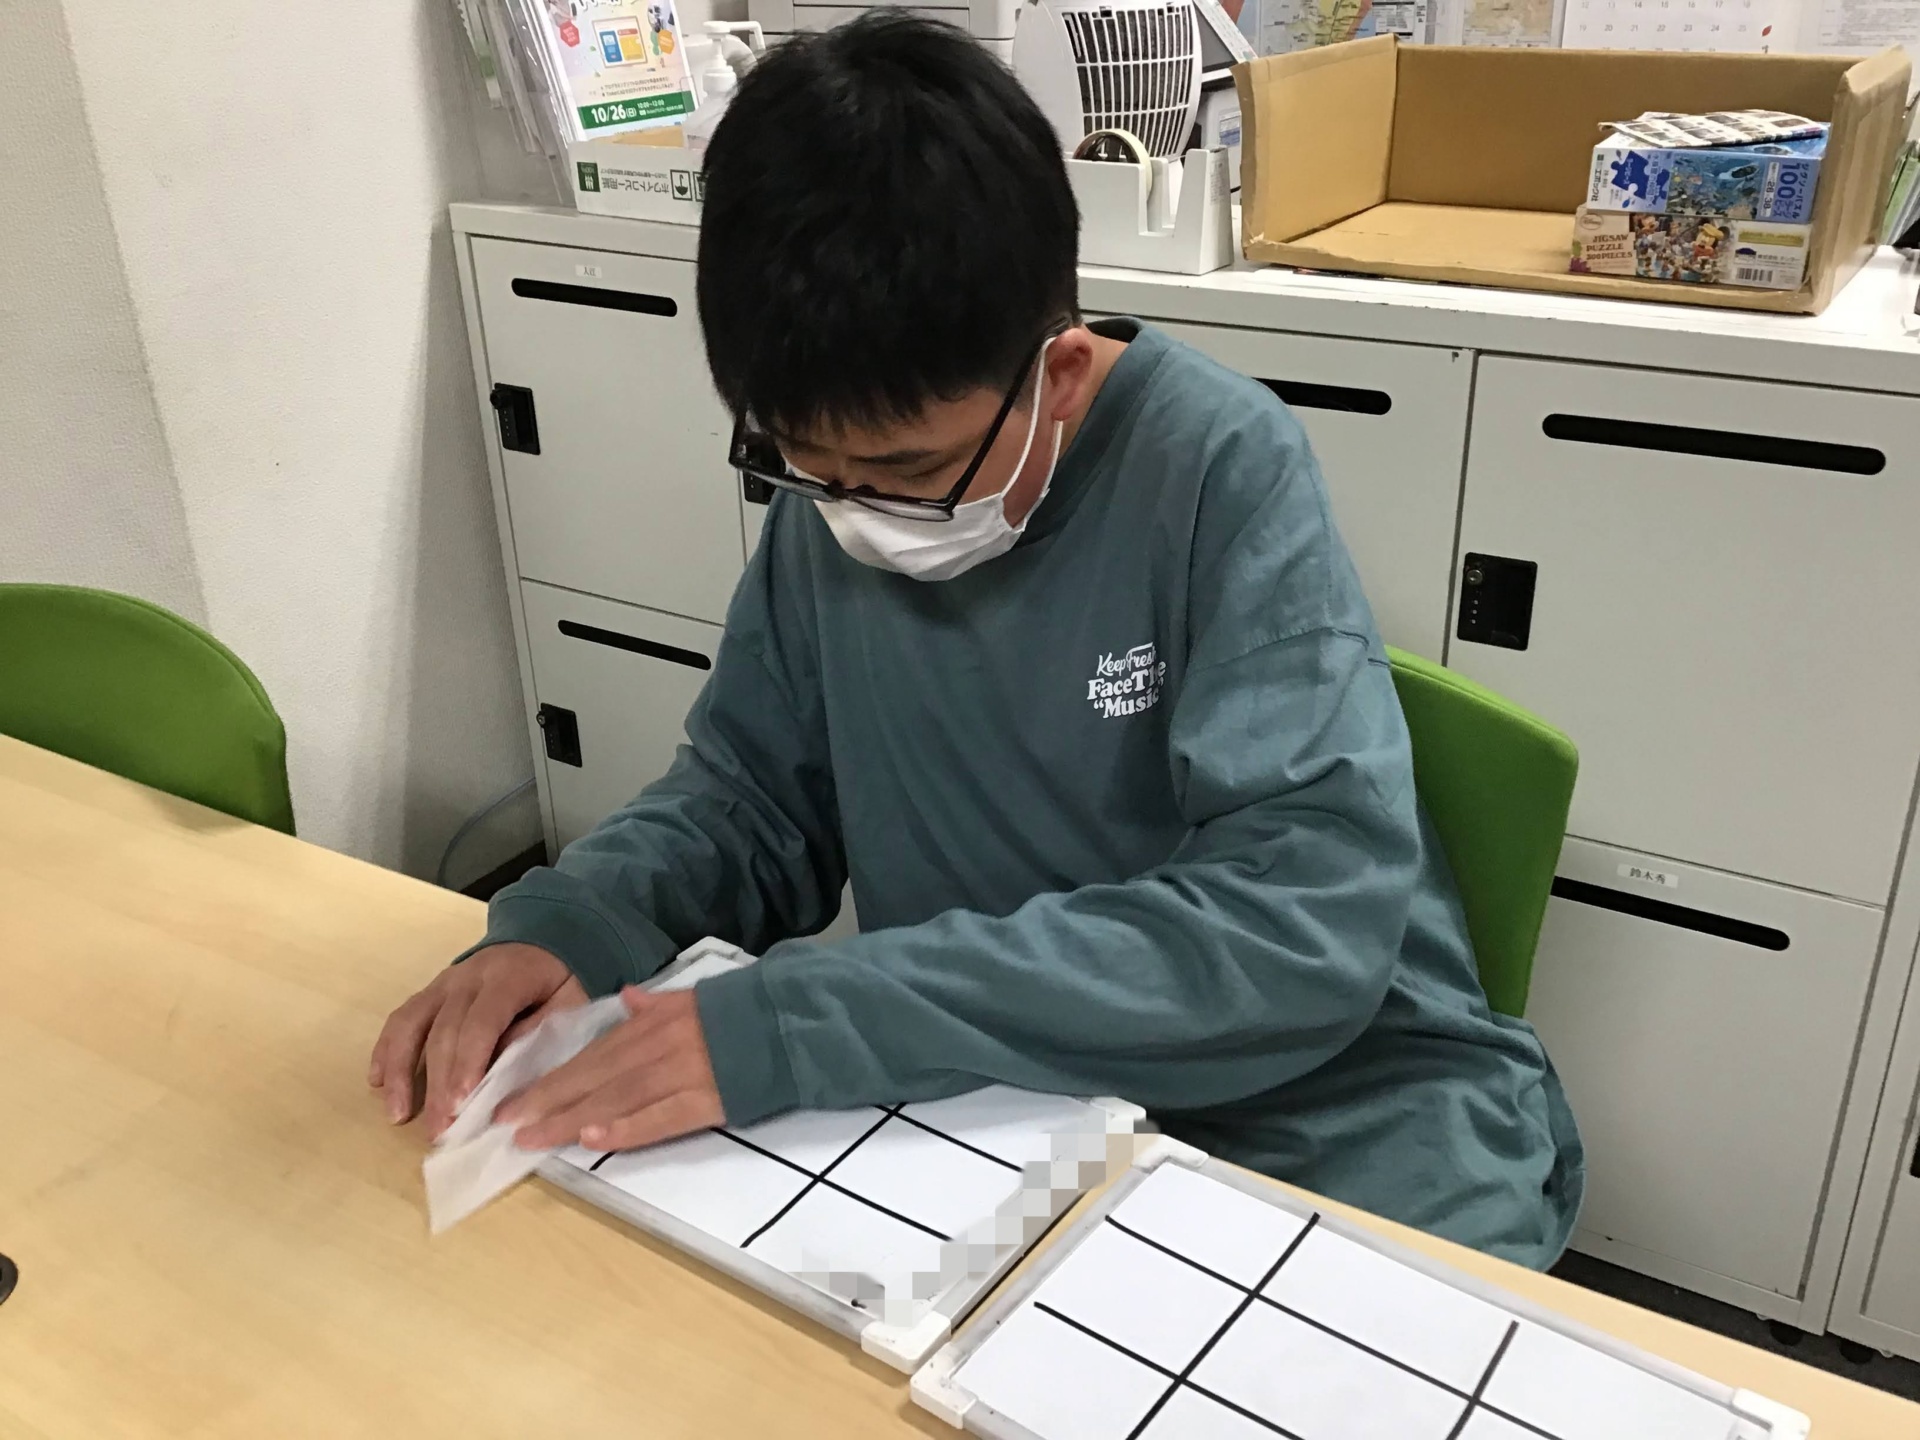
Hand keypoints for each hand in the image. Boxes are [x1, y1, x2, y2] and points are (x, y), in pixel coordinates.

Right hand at [368, 942, 585, 1136]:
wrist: (541, 938)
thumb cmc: (559, 978)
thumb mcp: (570, 998)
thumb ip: (543, 1029)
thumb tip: (508, 1071)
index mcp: (507, 977)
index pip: (481, 1022)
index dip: (469, 1062)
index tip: (461, 1103)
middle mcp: (467, 977)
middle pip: (444, 1032)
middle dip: (439, 1084)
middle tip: (439, 1129)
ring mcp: (443, 983)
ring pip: (412, 1025)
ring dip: (402, 1072)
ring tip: (398, 1115)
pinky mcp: (429, 992)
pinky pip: (401, 1019)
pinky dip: (386, 1050)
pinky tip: (377, 1082)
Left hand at [494, 987, 723, 1151]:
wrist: (790, 1023)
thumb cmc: (739, 1014)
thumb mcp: (692, 999)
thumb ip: (656, 1004)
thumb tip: (628, 996)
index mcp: (651, 1024)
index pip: (591, 1055)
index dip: (550, 1078)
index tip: (512, 1099)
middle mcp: (657, 1047)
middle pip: (593, 1076)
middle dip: (546, 1100)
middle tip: (504, 1123)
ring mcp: (680, 1074)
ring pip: (616, 1098)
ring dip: (571, 1118)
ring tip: (533, 1137)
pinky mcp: (705, 1100)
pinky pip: (659, 1118)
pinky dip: (626, 1129)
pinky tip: (594, 1139)